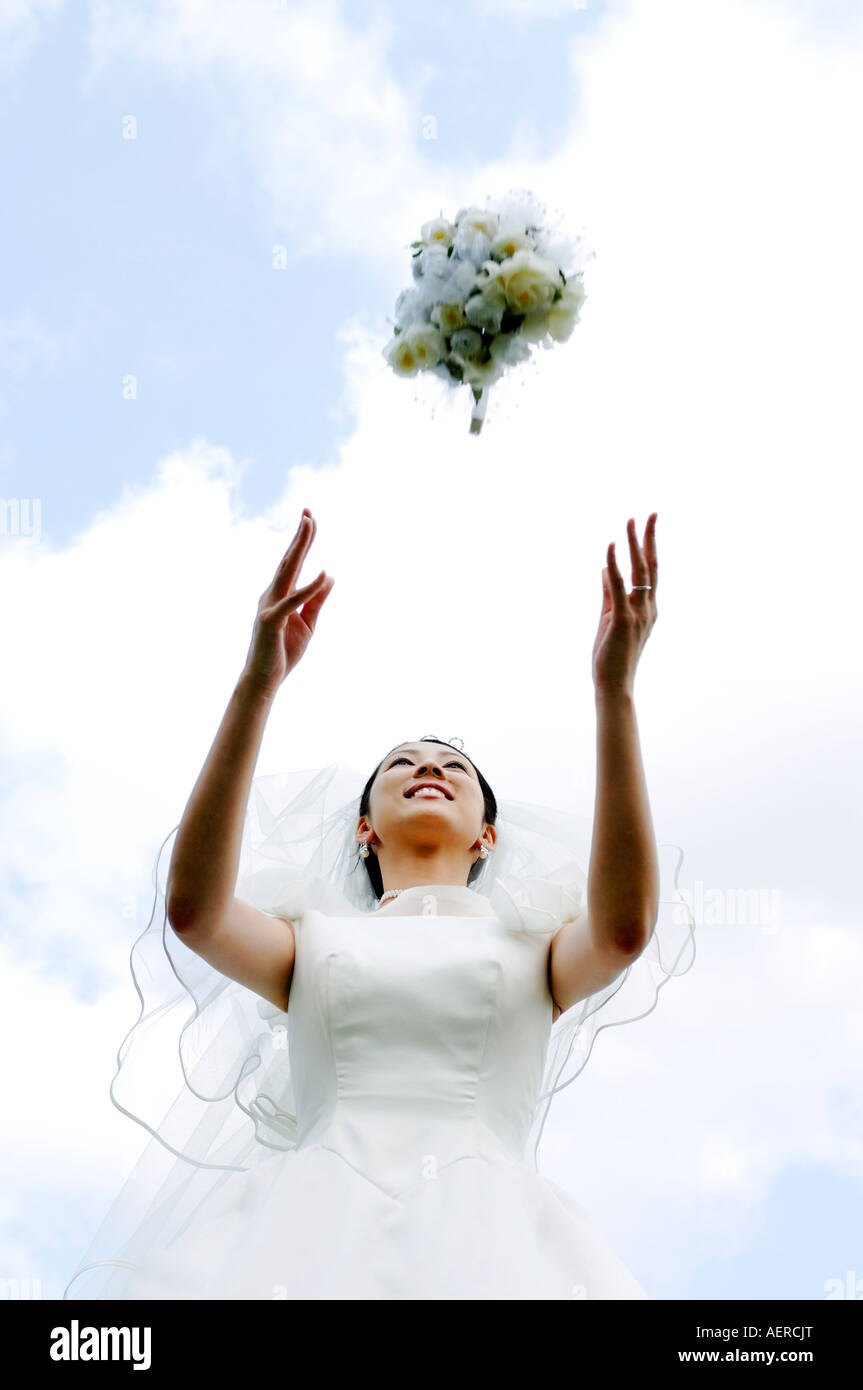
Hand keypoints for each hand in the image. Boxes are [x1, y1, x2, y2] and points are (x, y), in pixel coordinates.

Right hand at [241, 508, 333, 697]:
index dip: (301, 540)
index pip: (293, 563)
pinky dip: (309, 587)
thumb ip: (317, 600)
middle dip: (300, 535)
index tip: (309, 518)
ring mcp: (270, 606)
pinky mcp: (272, 621)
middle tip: (308, 512)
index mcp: (280, 594)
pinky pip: (293, 600)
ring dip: (299, 547)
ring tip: (309, 525)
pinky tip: (322, 574)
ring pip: (287, 571)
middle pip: (289, 560)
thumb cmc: (283, 652)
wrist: (265, 679)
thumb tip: (329, 576)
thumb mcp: (308, 623)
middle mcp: (272, 594)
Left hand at [592, 513, 657, 696]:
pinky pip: (617, 587)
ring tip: (629, 521)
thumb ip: (609, 593)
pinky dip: (613, 565)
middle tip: (651, 513)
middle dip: (650, 538)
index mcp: (647, 608)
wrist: (613, 684)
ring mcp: (637, 614)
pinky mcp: (622, 620)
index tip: (649, 523)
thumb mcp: (609, 617)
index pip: (651, 571)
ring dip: (633, 544)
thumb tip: (605, 569)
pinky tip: (610, 547)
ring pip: (639, 572)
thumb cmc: (611, 654)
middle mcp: (648, 608)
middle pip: (651, 566)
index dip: (650, 546)